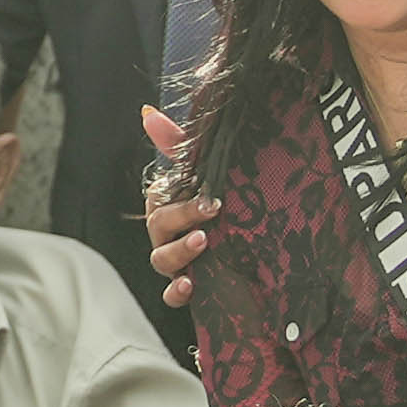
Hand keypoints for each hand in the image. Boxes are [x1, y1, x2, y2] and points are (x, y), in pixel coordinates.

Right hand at [138, 106, 214, 307]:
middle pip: (158, 227)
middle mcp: (167, 232)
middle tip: (209, 216)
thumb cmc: (224, 197)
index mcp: (169, 202)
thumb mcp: (206, 169)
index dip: (177, 201)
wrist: (258, 240)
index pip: (158, 199)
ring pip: (160, 260)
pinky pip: (171, 294)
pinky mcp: (188, 285)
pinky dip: (176, 291)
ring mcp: (175, 259)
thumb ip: (177, 142)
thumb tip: (147, 113)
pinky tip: (190, 286)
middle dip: (182, 220)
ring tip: (202, 244)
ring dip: (178, 253)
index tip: (210, 200)